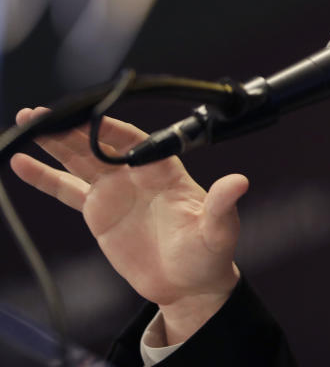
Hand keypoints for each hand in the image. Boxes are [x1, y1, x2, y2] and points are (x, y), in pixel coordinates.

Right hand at [9, 107, 248, 343]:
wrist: (190, 283)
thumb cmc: (209, 253)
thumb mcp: (219, 230)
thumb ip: (223, 205)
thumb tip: (240, 182)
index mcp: (165, 170)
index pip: (134, 142)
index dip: (109, 130)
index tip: (86, 117)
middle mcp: (137, 174)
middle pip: (99, 144)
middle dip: (72, 127)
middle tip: (42, 112)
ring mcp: (116, 190)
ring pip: (79, 160)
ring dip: (54, 142)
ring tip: (27, 120)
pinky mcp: (99, 211)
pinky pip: (68, 190)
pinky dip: (45, 177)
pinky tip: (22, 163)